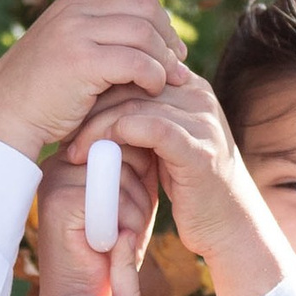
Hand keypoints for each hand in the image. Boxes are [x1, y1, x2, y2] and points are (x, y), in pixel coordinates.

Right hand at [0, 0, 184, 160]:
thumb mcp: (67, 51)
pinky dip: (153, 76)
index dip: (154, 7)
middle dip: (167, 33)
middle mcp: (72, 10)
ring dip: (164, 58)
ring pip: (143, 31)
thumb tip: (150, 35)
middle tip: (177, 62)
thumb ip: (97, 35)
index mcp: (70, 3)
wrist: (4, 118)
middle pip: (142, 3)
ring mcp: (75, 32)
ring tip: (169, 81)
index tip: (165, 37)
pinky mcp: (81, 61)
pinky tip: (152, 90)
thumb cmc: (41, 95)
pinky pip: (136, 60)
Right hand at [36, 145, 156, 295]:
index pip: (121, 139)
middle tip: (132, 225)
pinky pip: (113, 199)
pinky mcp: (60, 202)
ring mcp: (56, 180)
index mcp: (73, 157)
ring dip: (137, 212)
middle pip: (124, 152)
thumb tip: (154, 138)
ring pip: (123, 176)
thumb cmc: (109, 251)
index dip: (143, 170)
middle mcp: (60, 163)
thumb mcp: (129, 201)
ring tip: (122, 238)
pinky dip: (126, 224)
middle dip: (142, 190)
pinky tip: (114, 244)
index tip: (137, 205)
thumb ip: (138, 169)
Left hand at [70, 69, 291, 295]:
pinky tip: (95, 158)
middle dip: (92, 107)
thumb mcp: (166, 144)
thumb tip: (93, 103)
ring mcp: (202, 122)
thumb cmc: (190, 187)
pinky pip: (151, 130)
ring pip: (135, 106)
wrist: (231, 226)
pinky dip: (117, 139)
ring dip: (97, 128)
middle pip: (132, 84)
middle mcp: (199, 96)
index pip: (135, 69)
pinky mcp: (199, 151)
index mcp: (189, 87)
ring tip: (73, 151)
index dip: (99, 87)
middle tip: (64, 133)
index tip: (70, 111)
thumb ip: (143, 119)